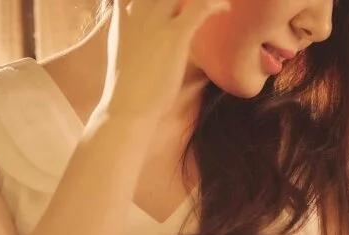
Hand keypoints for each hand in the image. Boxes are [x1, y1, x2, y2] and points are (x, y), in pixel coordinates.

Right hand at [101, 0, 230, 123]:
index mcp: (124, 18)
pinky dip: (215, 3)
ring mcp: (156, 22)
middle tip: (197, 4)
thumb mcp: (124, 59)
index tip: (174, 6)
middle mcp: (138, 13)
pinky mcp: (174, 36)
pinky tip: (225, 8)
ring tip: (214, 1)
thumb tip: (146, 48)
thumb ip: (133, 42)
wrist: (126, 110)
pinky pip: (201, 5)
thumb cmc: (128, 92)